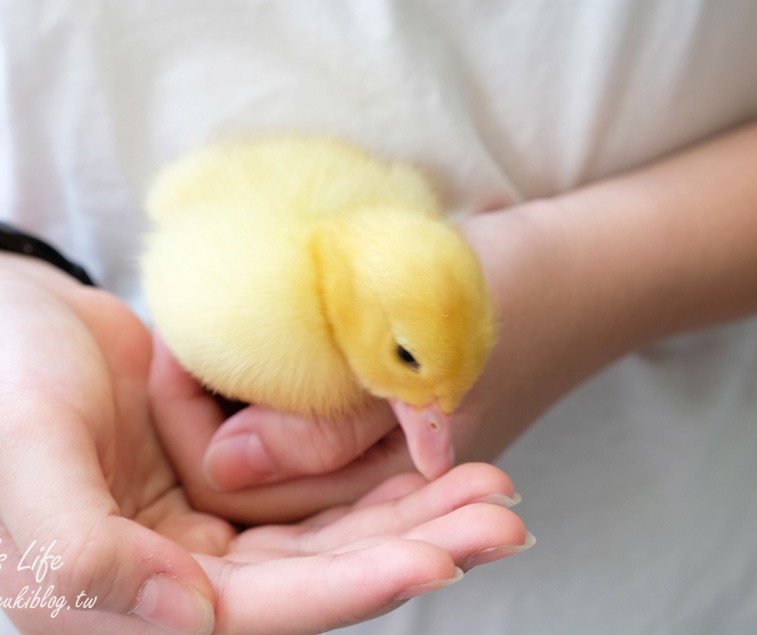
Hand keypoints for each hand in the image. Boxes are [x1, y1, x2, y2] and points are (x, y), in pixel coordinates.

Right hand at [0, 247, 528, 633]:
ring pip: (327, 536)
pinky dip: (371, 474)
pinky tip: (430, 456)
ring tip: (492, 487)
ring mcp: (203, 528)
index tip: (441, 557)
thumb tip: (195, 616)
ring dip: (410, 514)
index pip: (259, 611)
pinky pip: (311, 487)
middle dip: (413, 549)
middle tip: (502, 516)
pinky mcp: (223, 479)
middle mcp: (170, 579)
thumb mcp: (18, 458)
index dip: (354, 587)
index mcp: (115, 601)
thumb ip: (88, 552)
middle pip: (316, 579)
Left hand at [152, 204, 582, 522]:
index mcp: (383, 483)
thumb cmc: (514, 299)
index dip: (191, 421)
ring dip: (224, 393)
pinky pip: (289, 413)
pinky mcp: (370, 415)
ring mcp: (370, 450)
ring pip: (259, 447)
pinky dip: (258, 377)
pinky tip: (246, 334)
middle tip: (178, 336)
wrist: (582, 268)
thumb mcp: (429, 352)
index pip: (240, 488)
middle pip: (240, 479)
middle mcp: (368, 481)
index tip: (174, 343)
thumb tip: (226, 466)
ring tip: (202, 331)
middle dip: (195, 412)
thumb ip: (332, 426)